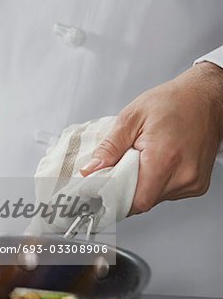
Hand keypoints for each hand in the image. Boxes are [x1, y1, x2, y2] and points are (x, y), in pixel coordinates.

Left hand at [80, 63, 222, 214]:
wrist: (207, 98)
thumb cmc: (174, 102)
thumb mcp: (132, 117)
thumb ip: (109, 147)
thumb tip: (91, 170)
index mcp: (165, 157)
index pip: (135, 200)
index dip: (116, 199)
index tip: (103, 191)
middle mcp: (183, 174)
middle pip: (145, 201)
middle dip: (127, 189)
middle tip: (121, 169)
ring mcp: (193, 182)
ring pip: (156, 198)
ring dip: (144, 185)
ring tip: (144, 160)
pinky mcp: (198, 185)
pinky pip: (169, 194)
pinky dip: (158, 183)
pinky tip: (159, 163)